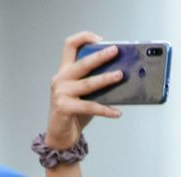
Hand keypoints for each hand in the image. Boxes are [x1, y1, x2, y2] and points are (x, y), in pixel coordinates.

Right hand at [46, 32, 123, 149]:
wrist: (60, 135)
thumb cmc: (74, 112)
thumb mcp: (83, 93)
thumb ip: (94, 82)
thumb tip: (120, 74)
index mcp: (65, 71)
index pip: (69, 46)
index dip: (83, 38)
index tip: (99, 39)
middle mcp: (61, 79)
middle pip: (82, 63)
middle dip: (100, 56)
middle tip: (115, 51)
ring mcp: (61, 93)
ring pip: (88, 83)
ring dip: (106, 79)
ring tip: (120, 75)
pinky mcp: (64, 107)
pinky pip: (90, 107)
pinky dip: (106, 110)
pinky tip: (117, 112)